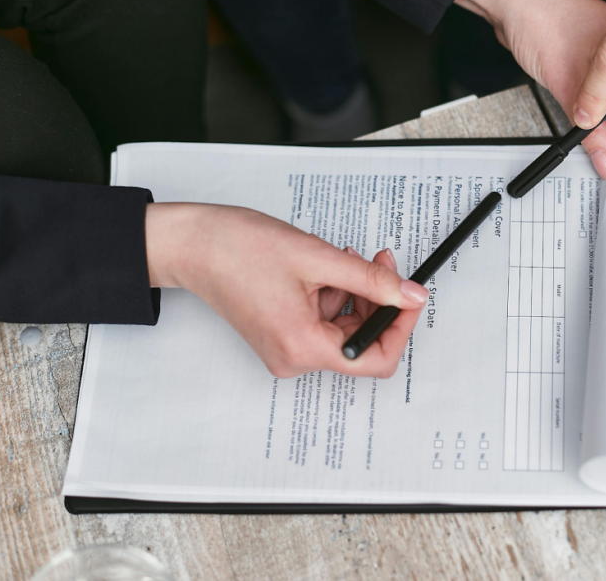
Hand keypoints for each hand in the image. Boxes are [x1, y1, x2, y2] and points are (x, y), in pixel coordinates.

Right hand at [144, 203, 426, 377]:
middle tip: (379, 260)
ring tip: (339, 258)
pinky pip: (325, 322)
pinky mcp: (282, 337)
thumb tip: (411, 296)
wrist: (194, 245)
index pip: (375, 359)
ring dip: (353, 292)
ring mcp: (287, 350)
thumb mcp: (319, 258)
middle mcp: (294, 359)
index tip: (410, 295)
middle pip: (361, 341)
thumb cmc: (239, 249)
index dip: (400, 326)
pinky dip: (334, 294)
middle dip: (376, 300)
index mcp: (303, 347)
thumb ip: (372, 280)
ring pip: (344, 327)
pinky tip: (323, 268)